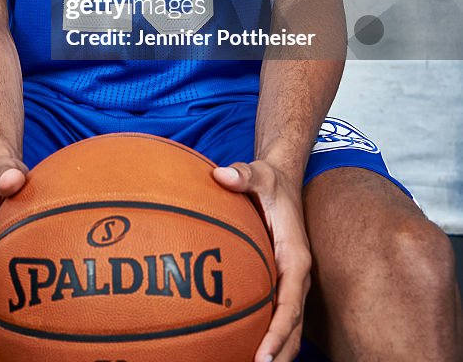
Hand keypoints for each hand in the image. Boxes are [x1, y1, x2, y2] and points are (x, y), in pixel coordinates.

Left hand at [212, 161, 311, 361]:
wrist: (282, 179)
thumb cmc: (270, 181)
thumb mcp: (259, 173)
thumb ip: (242, 174)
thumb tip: (221, 174)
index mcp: (295, 257)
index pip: (290, 304)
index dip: (278, 333)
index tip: (263, 356)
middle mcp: (297, 274)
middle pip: (293, 325)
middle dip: (278, 353)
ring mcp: (291, 281)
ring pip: (289, 325)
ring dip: (276, 350)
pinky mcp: (281, 280)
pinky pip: (277, 313)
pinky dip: (268, 334)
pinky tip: (244, 347)